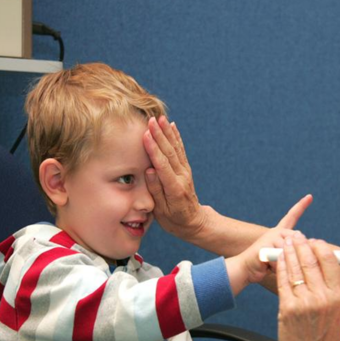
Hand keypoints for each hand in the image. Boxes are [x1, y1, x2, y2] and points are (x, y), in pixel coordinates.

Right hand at [143, 116, 205, 238]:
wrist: (193, 222)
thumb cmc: (174, 220)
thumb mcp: (162, 211)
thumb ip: (156, 190)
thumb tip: (150, 170)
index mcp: (174, 188)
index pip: (163, 165)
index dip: (154, 149)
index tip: (146, 135)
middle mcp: (182, 177)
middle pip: (169, 152)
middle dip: (159, 135)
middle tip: (151, 120)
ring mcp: (185, 172)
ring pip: (175, 148)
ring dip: (167, 132)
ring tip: (160, 118)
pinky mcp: (186, 169)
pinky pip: (180, 150)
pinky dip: (176, 137)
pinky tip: (172, 126)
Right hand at [223, 196, 313, 295]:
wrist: (245, 268)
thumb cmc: (265, 265)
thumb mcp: (282, 256)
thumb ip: (294, 251)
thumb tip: (311, 250)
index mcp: (280, 232)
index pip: (292, 216)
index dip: (301, 206)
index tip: (309, 196)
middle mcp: (276, 231)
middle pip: (297, 239)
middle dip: (297, 254)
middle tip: (283, 262)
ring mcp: (270, 237)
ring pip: (290, 250)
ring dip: (286, 263)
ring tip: (274, 266)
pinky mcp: (264, 246)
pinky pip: (280, 258)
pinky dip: (277, 267)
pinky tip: (268, 267)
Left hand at [276, 233, 339, 340]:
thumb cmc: (324, 340)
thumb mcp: (337, 314)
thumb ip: (331, 290)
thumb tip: (323, 266)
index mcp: (338, 297)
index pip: (329, 261)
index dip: (320, 247)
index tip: (314, 241)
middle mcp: (322, 298)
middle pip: (310, 261)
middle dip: (301, 245)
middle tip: (296, 237)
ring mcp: (304, 303)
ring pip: (295, 269)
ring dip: (288, 252)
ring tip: (285, 243)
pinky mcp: (287, 309)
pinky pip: (283, 282)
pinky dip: (280, 268)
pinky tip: (279, 261)